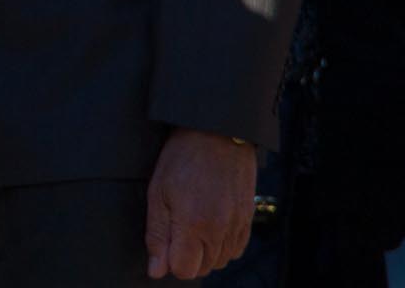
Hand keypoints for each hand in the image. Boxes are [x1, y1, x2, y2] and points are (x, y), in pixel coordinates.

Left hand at [145, 128, 256, 278]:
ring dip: (204, 251)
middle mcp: (220, 231)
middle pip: (202, 269)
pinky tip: (209, 223)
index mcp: (194, 225)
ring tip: (192, 222)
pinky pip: (235, 249)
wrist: (218, 133)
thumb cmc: (183, 158)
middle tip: (176, 227)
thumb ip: (157, 235)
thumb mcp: (158, 193)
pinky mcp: (248, 219)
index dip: (169, 261)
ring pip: (219, 261)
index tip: (165, 242)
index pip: (184, 271)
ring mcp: (237, 226)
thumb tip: (156, 270)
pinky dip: (222, 244)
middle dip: (186, 257)